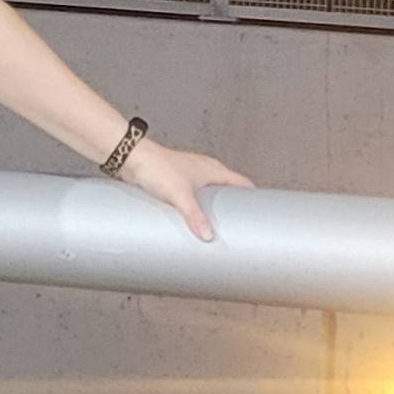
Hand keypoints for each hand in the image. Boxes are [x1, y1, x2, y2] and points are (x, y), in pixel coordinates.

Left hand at [120, 138, 250, 242]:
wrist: (132, 158)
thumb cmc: (157, 166)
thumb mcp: (180, 195)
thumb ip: (194, 216)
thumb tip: (208, 235)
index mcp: (214, 170)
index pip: (243, 183)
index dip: (254, 196)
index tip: (261, 213)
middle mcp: (205, 171)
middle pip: (228, 190)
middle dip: (234, 207)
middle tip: (238, 227)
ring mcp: (191, 176)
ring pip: (210, 194)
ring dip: (214, 209)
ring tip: (216, 228)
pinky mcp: (177, 182)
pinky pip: (194, 198)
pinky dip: (197, 209)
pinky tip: (192, 221)